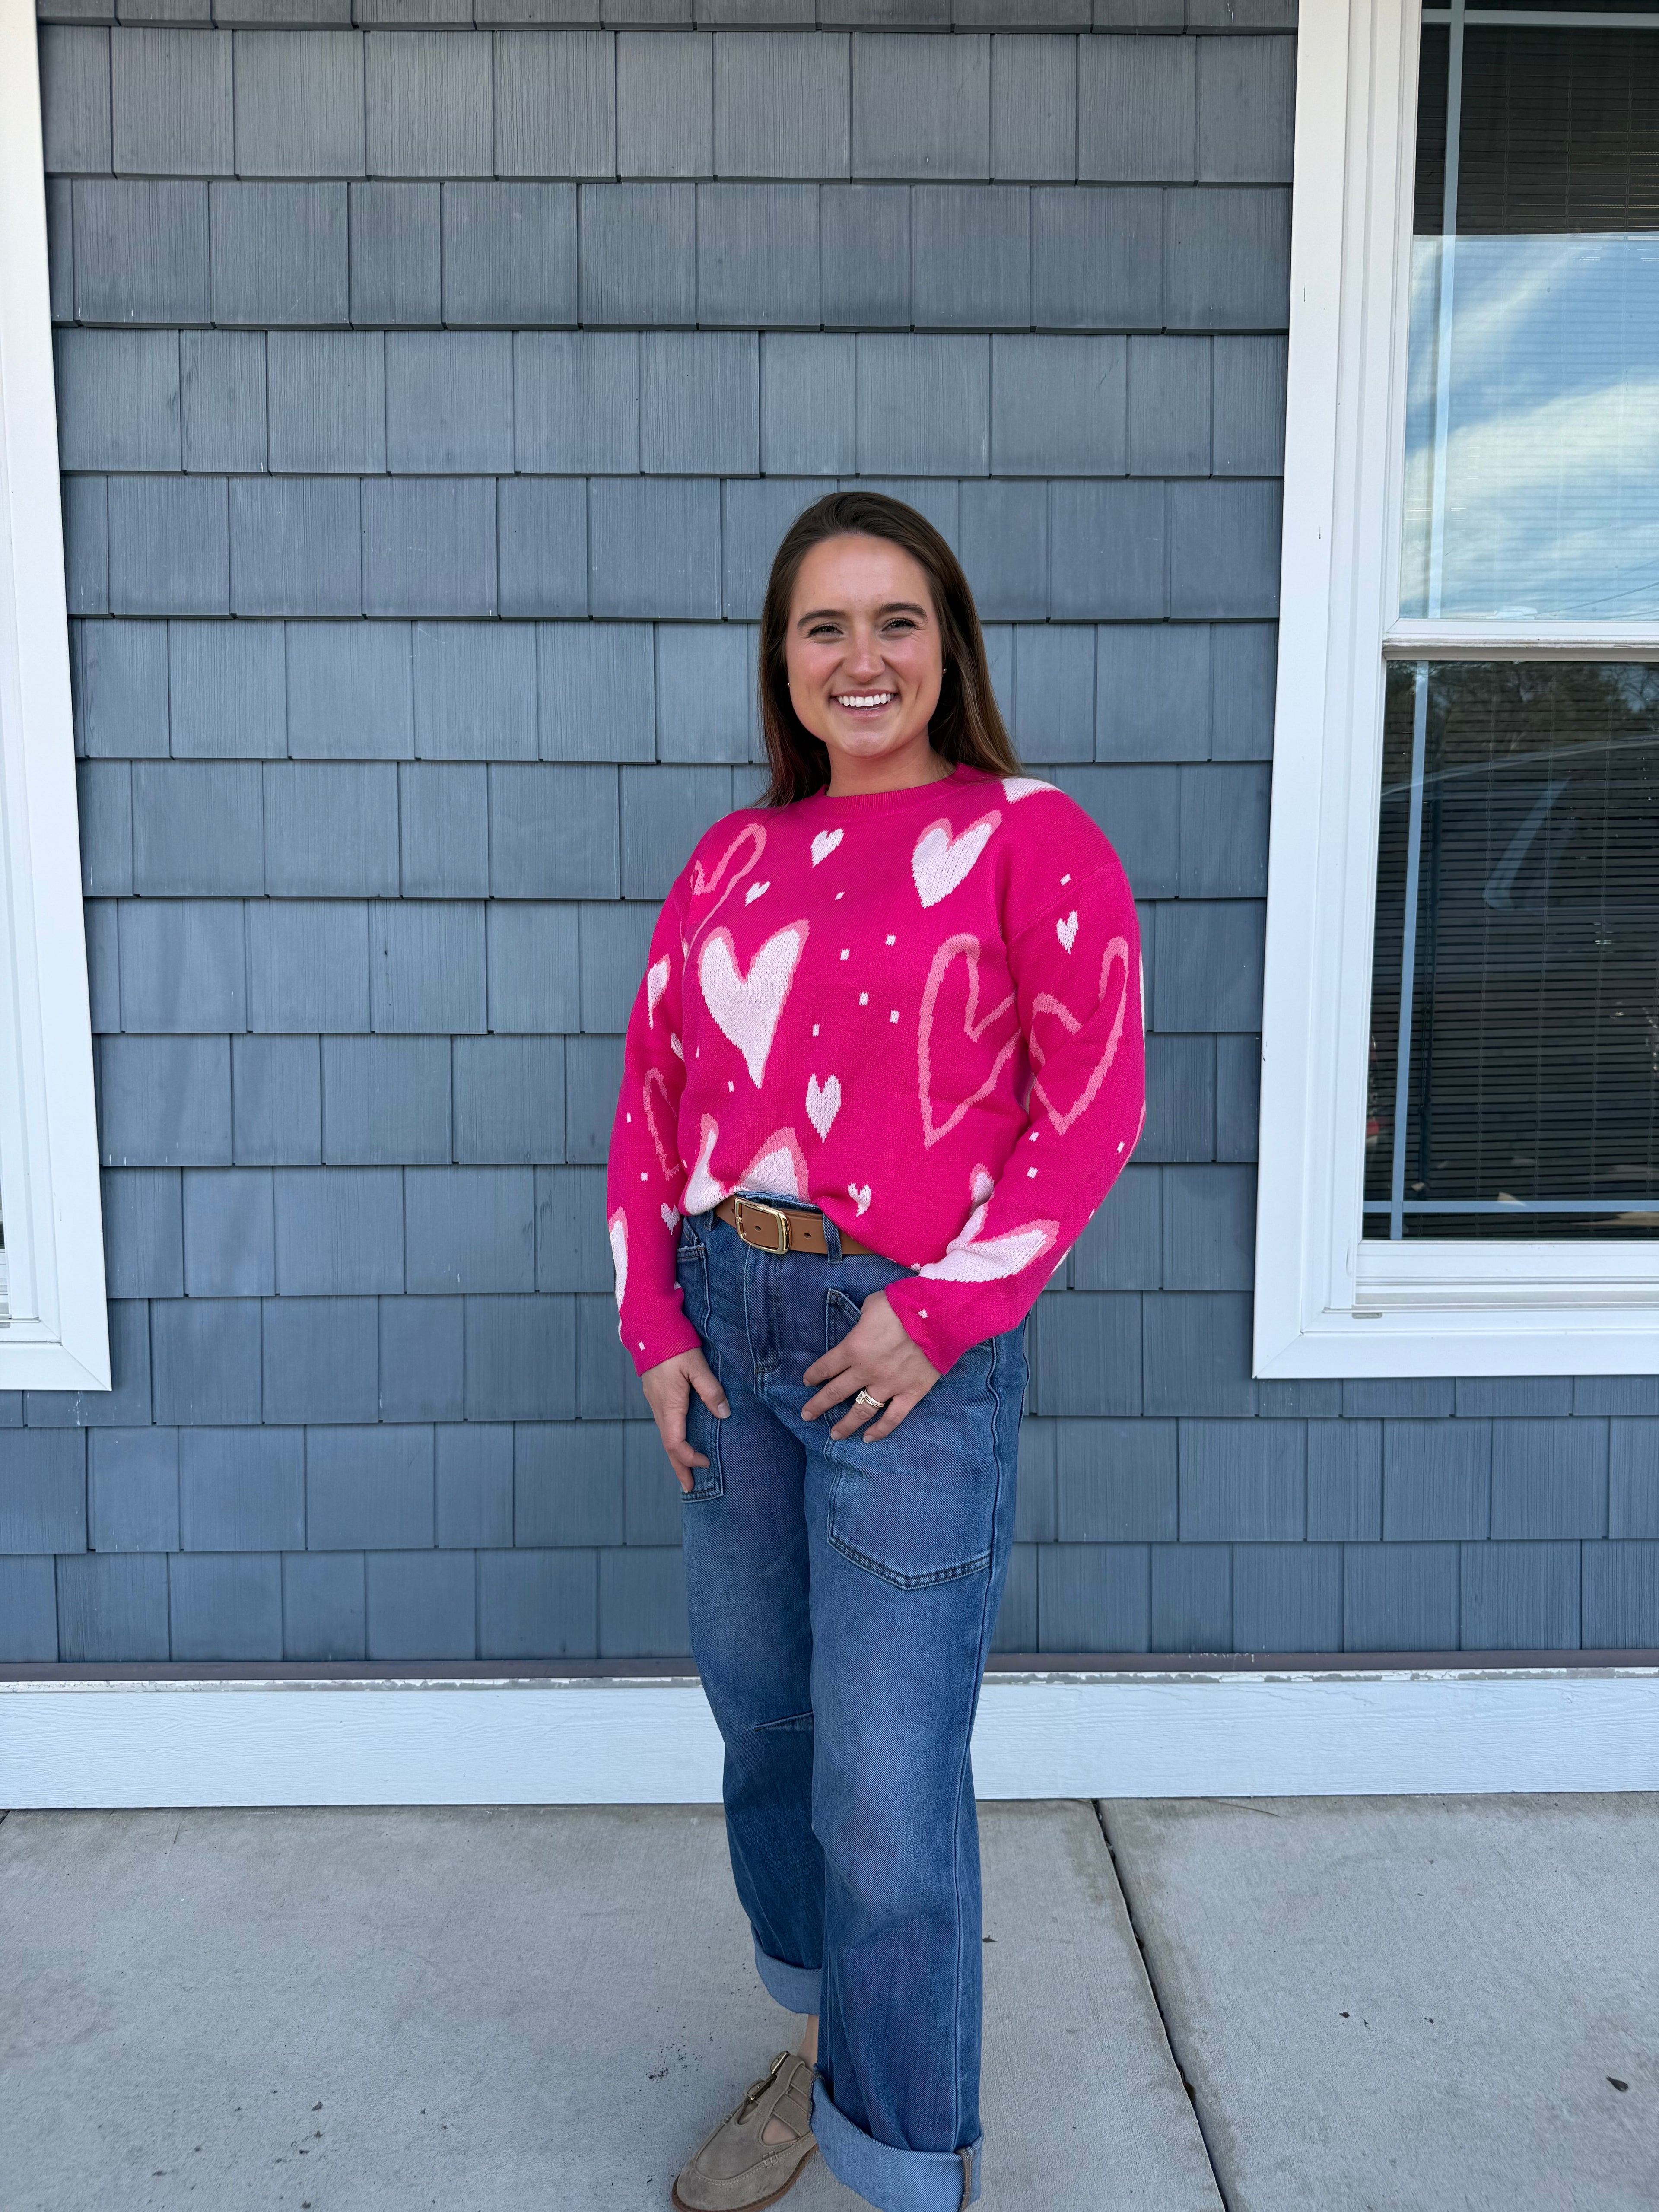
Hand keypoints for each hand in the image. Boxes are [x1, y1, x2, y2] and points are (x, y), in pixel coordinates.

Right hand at [641, 1348, 729, 1493]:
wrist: (649, 1328)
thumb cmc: (674, 1345)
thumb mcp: (697, 1366)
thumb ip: (711, 1390)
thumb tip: (723, 1414)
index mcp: (669, 1405)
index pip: (676, 1442)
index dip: (689, 1457)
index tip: (706, 1463)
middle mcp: (659, 1408)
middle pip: (668, 1446)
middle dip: (679, 1467)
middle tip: (689, 1487)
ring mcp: (656, 1402)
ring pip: (666, 1435)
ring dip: (676, 1455)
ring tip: (687, 1469)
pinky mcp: (657, 1395)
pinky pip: (665, 1425)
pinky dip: (673, 1439)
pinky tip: (681, 1440)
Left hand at [800, 1290, 940, 1441]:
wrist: (937, 1316)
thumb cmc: (903, 1304)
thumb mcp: (873, 1304)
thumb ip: (864, 1318)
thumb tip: (865, 1322)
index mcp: (853, 1347)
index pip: (826, 1366)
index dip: (814, 1375)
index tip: (808, 1382)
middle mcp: (866, 1371)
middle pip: (836, 1392)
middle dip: (818, 1405)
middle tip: (806, 1415)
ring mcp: (889, 1385)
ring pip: (861, 1410)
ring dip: (845, 1424)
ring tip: (834, 1435)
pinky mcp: (911, 1393)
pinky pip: (893, 1417)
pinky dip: (880, 1430)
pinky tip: (868, 1439)